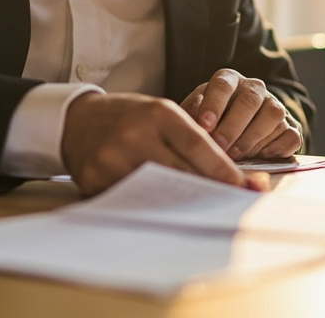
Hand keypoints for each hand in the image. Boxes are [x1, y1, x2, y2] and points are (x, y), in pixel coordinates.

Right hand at [59, 92, 255, 195]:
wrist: (79, 120)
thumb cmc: (130, 117)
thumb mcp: (162, 115)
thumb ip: (191, 139)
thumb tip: (230, 174)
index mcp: (158, 113)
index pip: (197, 145)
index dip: (223, 169)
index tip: (245, 186)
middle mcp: (135, 134)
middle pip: (181, 172)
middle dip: (209, 190)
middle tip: (232, 204)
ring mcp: (112, 158)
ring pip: (158, 190)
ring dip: (182, 203)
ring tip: (201, 210)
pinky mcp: (96, 179)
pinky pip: (133, 200)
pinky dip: (152, 206)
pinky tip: (165, 211)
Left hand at [180, 69, 302, 160]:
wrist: (241, 128)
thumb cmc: (212, 120)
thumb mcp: (196, 113)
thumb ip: (191, 116)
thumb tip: (193, 127)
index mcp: (230, 80)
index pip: (223, 85)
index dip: (214, 105)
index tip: (204, 125)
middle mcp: (255, 89)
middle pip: (249, 101)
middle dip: (232, 127)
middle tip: (219, 147)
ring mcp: (276, 106)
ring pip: (273, 115)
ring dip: (252, 138)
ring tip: (235, 156)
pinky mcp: (291, 126)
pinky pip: (290, 135)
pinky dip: (276, 147)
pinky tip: (260, 157)